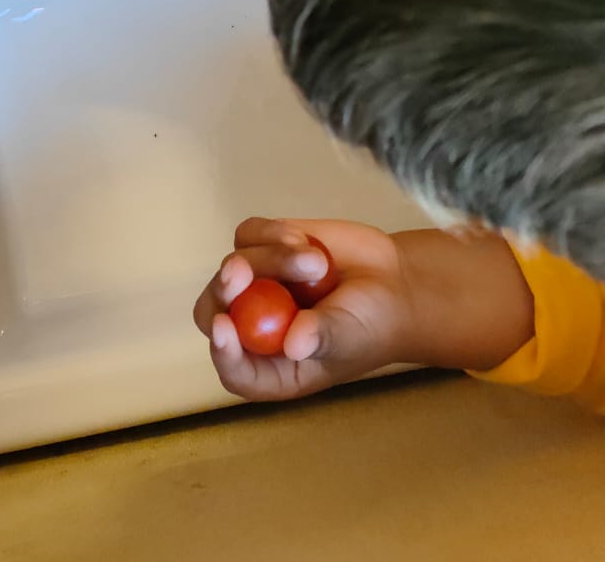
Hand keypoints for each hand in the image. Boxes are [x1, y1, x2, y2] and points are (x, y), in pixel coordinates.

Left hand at [194, 218, 417, 403]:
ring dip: (273, 258)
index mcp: (273, 369)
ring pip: (234, 265)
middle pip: (213, 310)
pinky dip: (274, 233)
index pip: (234, 369)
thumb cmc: (371, 324)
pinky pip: (249, 234)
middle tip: (242, 270)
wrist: (391, 281)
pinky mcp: (263, 248)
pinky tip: (307, 241)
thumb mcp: (350, 336)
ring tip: (317, 263)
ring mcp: (255, 286)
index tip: (224, 325)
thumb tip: (293, 343)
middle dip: (223, 290)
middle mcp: (254, 329)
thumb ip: (323, 337)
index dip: (223, 351)